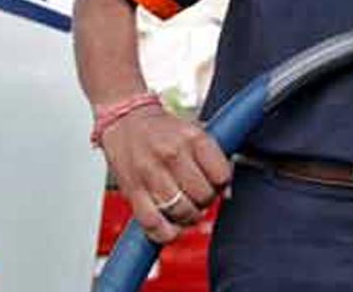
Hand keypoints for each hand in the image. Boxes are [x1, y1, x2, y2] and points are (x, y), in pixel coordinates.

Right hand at [99, 106, 230, 242]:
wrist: (125, 119)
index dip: (222, 184)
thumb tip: (227, 192)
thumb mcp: (195, 132)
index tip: (217, 184)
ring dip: (189, 217)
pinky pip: (154, 223)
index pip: (221, 174)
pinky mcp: (133, 190)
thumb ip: (213, 160)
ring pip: (181, 211)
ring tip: (187, 209)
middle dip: (206, 201)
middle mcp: (172, 154)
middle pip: (203, 196)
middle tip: (200, 197)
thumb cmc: (162, 128)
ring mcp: (151, 173)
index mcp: (193, 138)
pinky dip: (166, 232)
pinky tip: (171, 227)